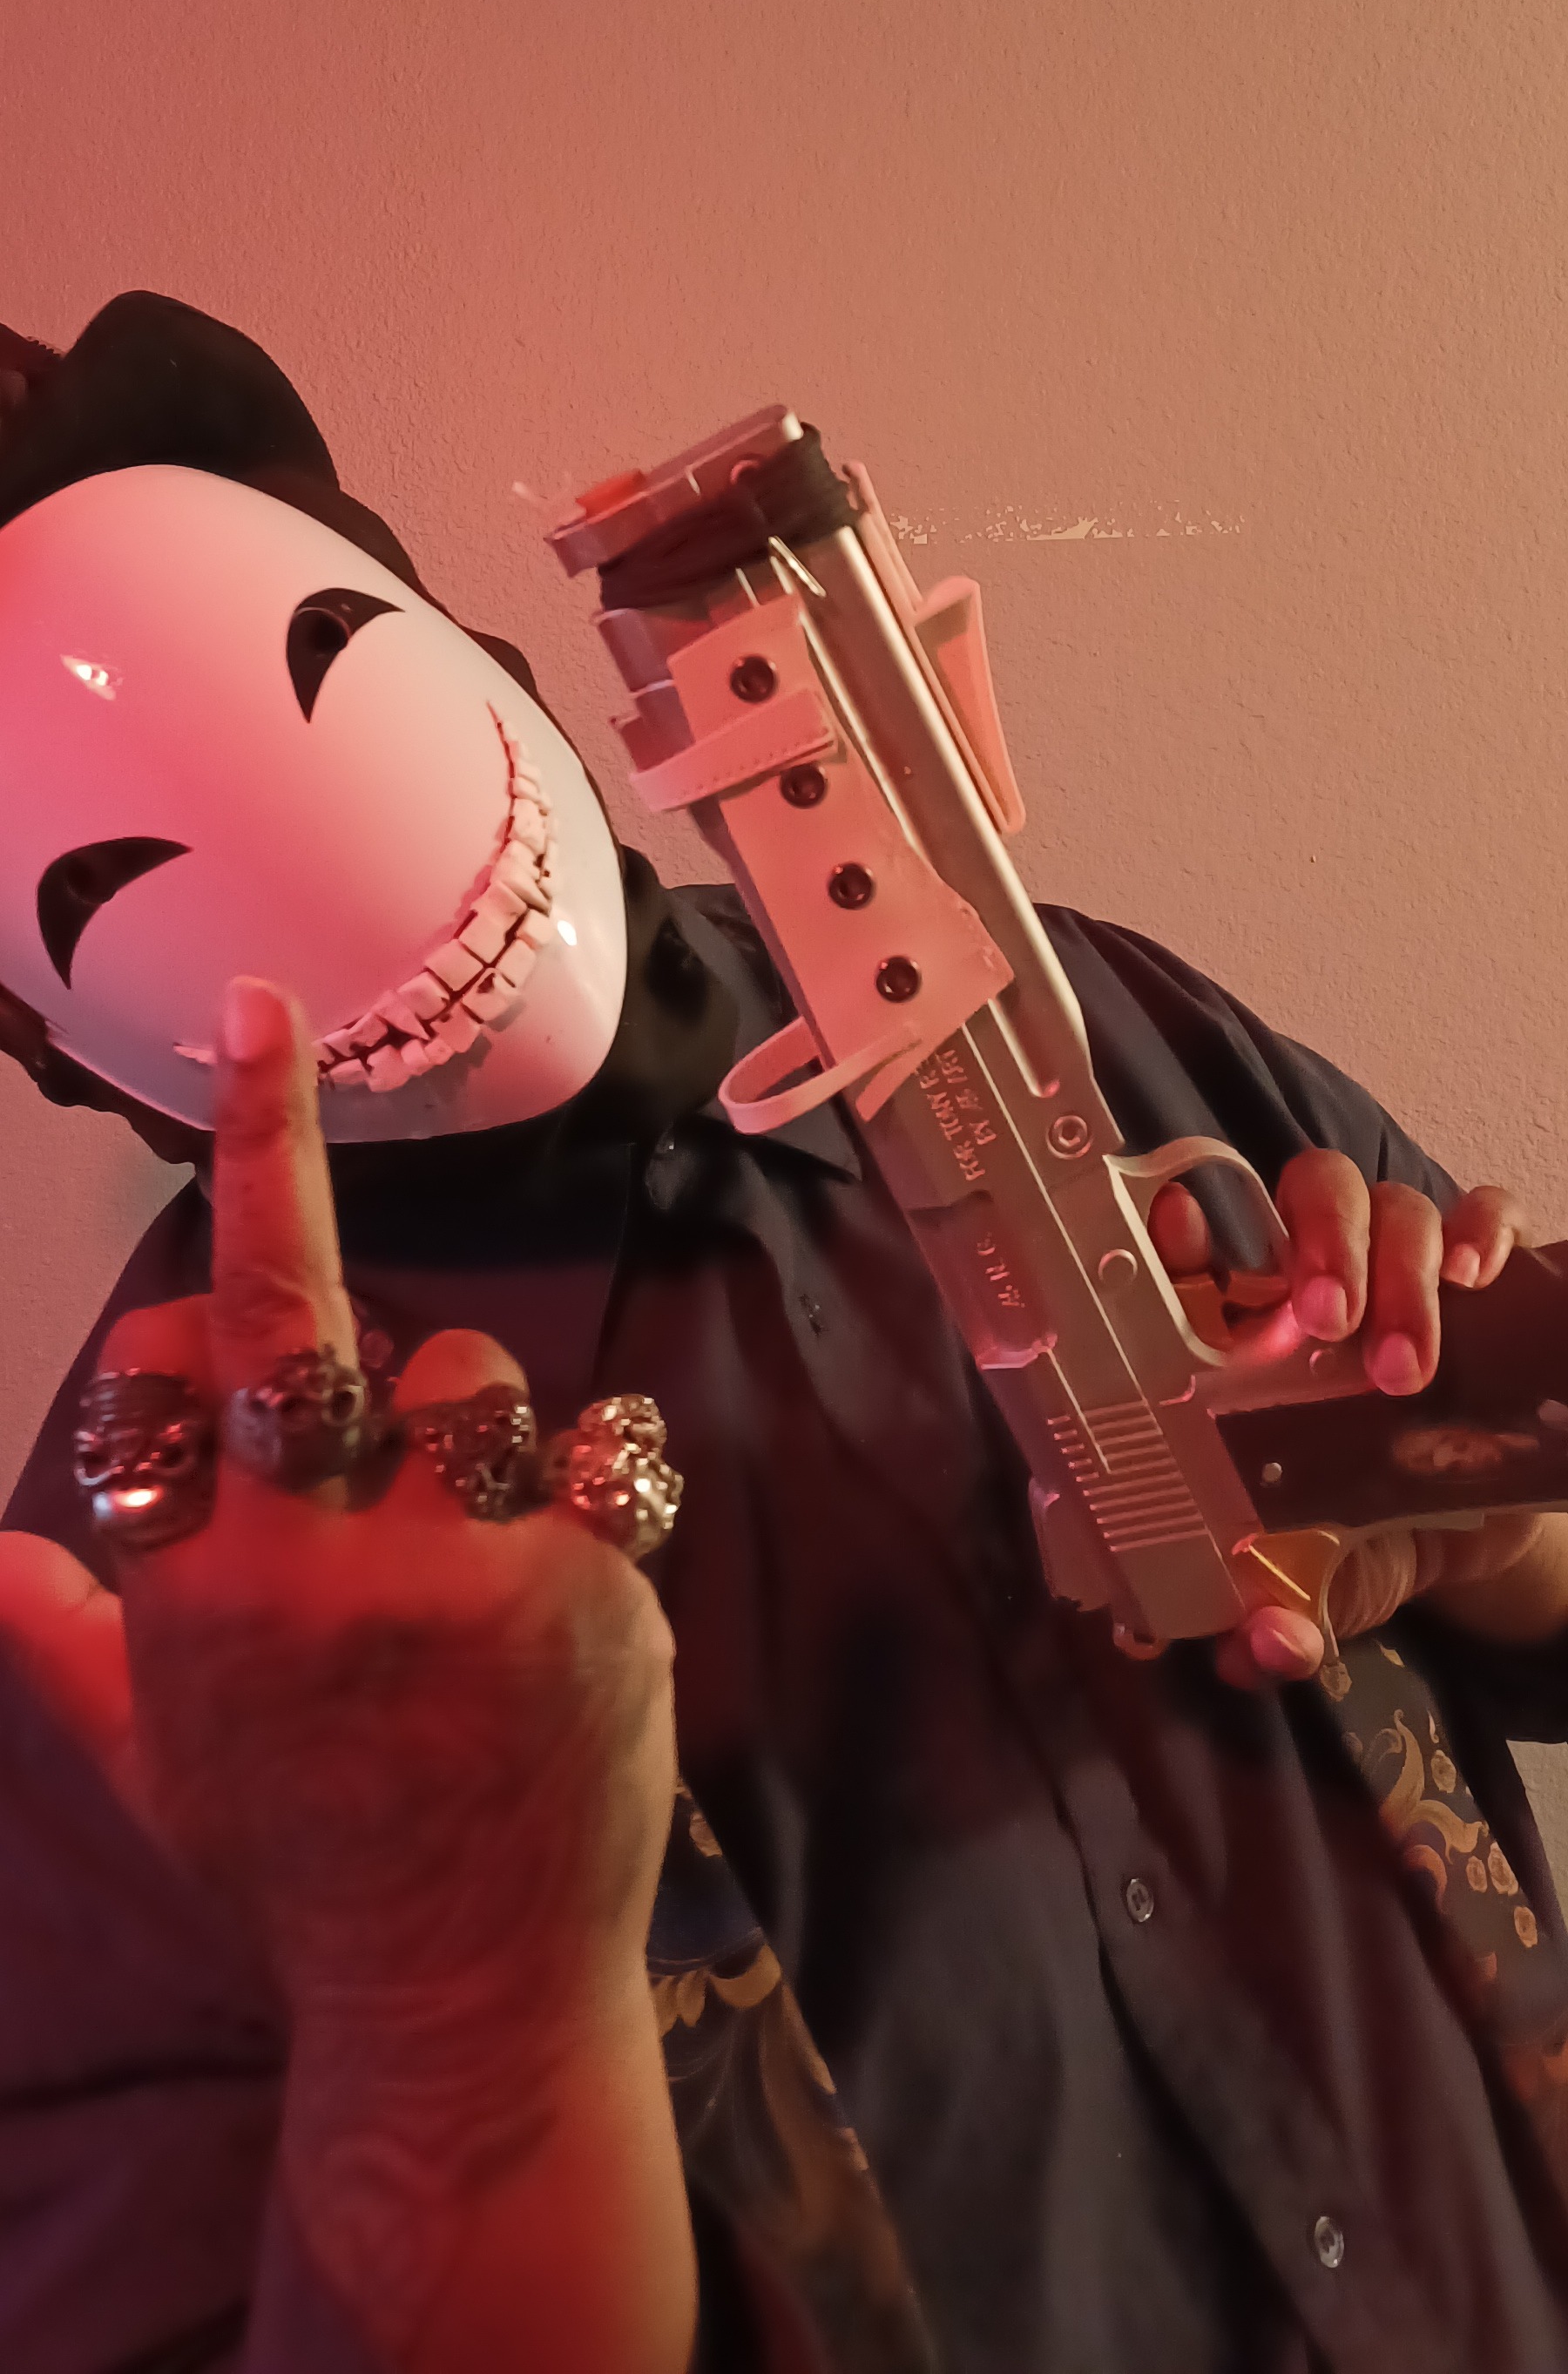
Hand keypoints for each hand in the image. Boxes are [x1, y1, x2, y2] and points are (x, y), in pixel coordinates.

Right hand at [0, 978, 691, 2371]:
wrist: (459, 1995)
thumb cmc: (297, 1869)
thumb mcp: (148, 1767)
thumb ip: (65, 1645)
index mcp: (190, 1593)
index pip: (153, 1385)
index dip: (174, 1338)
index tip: (187, 1298)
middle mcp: (305, 1562)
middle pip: (285, 1313)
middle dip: (268, 1149)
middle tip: (269, 1016)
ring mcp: (450, 1565)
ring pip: (466, 1374)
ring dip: (471, 1429)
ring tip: (473, 1552)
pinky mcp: (584, 1582)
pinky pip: (600, 1443)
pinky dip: (594, 1481)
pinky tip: (573, 1561)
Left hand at [1148, 1153, 1566, 1691]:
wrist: (1473, 1535)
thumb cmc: (1360, 1532)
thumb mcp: (1318, 1584)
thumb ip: (1278, 1619)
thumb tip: (1258, 1648)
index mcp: (1251, 1329)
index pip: (1206, 1237)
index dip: (1189, 1221)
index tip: (1182, 1228)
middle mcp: (1325, 1277)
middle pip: (1312, 1194)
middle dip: (1319, 1241)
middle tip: (1325, 1320)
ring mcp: (1405, 1269)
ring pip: (1397, 1206)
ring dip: (1399, 1272)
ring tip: (1404, 1368)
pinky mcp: (1485, 1284)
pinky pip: (1490, 1215)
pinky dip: (1485, 1232)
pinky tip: (1477, 1279)